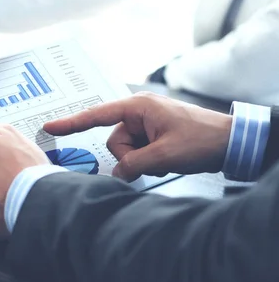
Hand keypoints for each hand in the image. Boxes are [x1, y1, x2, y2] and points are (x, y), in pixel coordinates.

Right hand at [44, 92, 231, 180]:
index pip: (96, 115)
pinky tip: (167, 158)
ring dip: (143, 159)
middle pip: (114, 141)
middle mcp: (139, 112)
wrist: (231, 142)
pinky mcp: (153, 134)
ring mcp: (146, 123)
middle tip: (157, 156)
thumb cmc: (203, 139)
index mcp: (137, 107)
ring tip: (167, 157)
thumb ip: (133, 165)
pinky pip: (138, 152)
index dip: (71, 123)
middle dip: (132, 155)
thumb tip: (117, 174)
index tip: (50, 127)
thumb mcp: (164, 155)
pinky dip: (149, 159)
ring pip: (126, 150)